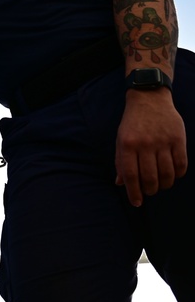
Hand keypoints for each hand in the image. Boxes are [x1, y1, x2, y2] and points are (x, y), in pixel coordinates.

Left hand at [115, 88, 187, 206]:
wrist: (149, 99)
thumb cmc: (132, 123)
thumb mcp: (121, 140)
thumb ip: (120, 161)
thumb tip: (121, 184)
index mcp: (128, 145)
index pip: (131, 175)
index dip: (134, 192)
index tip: (136, 202)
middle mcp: (145, 144)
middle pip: (150, 178)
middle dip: (150, 190)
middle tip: (149, 191)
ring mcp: (163, 141)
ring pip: (167, 174)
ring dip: (164, 185)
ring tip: (160, 185)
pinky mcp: (178, 139)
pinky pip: (181, 164)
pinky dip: (178, 175)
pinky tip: (173, 175)